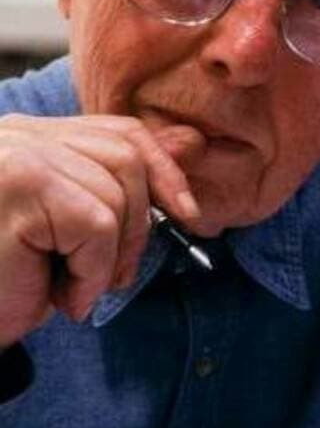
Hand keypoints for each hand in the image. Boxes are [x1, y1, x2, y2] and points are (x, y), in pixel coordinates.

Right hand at [0, 113, 204, 346]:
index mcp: (34, 137)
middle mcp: (23, 134)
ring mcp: (20, 155)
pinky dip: (90, 271)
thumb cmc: (7, 280)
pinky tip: (59, 296)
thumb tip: (193, 143)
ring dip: (107, 260)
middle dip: (140, 222)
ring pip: (113, 196)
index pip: (119, 132)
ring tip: (72, 289)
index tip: (186, 211)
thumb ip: (121, 186)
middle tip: (117, 276)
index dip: (163, 168)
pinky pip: (95, 225)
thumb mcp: (71, 232)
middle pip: (125, 156)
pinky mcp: (22, 184)